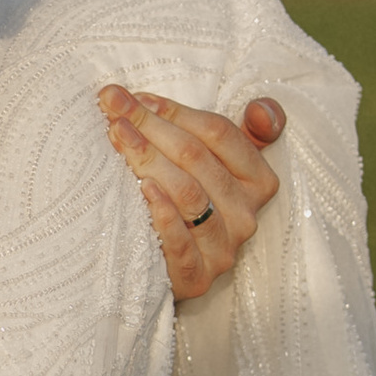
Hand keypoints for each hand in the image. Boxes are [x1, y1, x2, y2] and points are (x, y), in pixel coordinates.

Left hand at [99, 87, 286, 301]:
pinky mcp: (197, 277)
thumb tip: (261, 110)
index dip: (176, 112)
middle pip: (197, 157)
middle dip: (151, 126)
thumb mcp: (212, 165)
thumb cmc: (183, 203)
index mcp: (257, 181)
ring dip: (147, 157)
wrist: (162, 268)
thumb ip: (231, 133)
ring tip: (116, 136)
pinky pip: (180, 241)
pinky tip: (141, 189)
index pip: (218, 133)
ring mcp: (223, 248)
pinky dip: (161, 211)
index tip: (137, 99)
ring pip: (187, 192)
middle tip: (113, 107)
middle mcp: (246, 215)